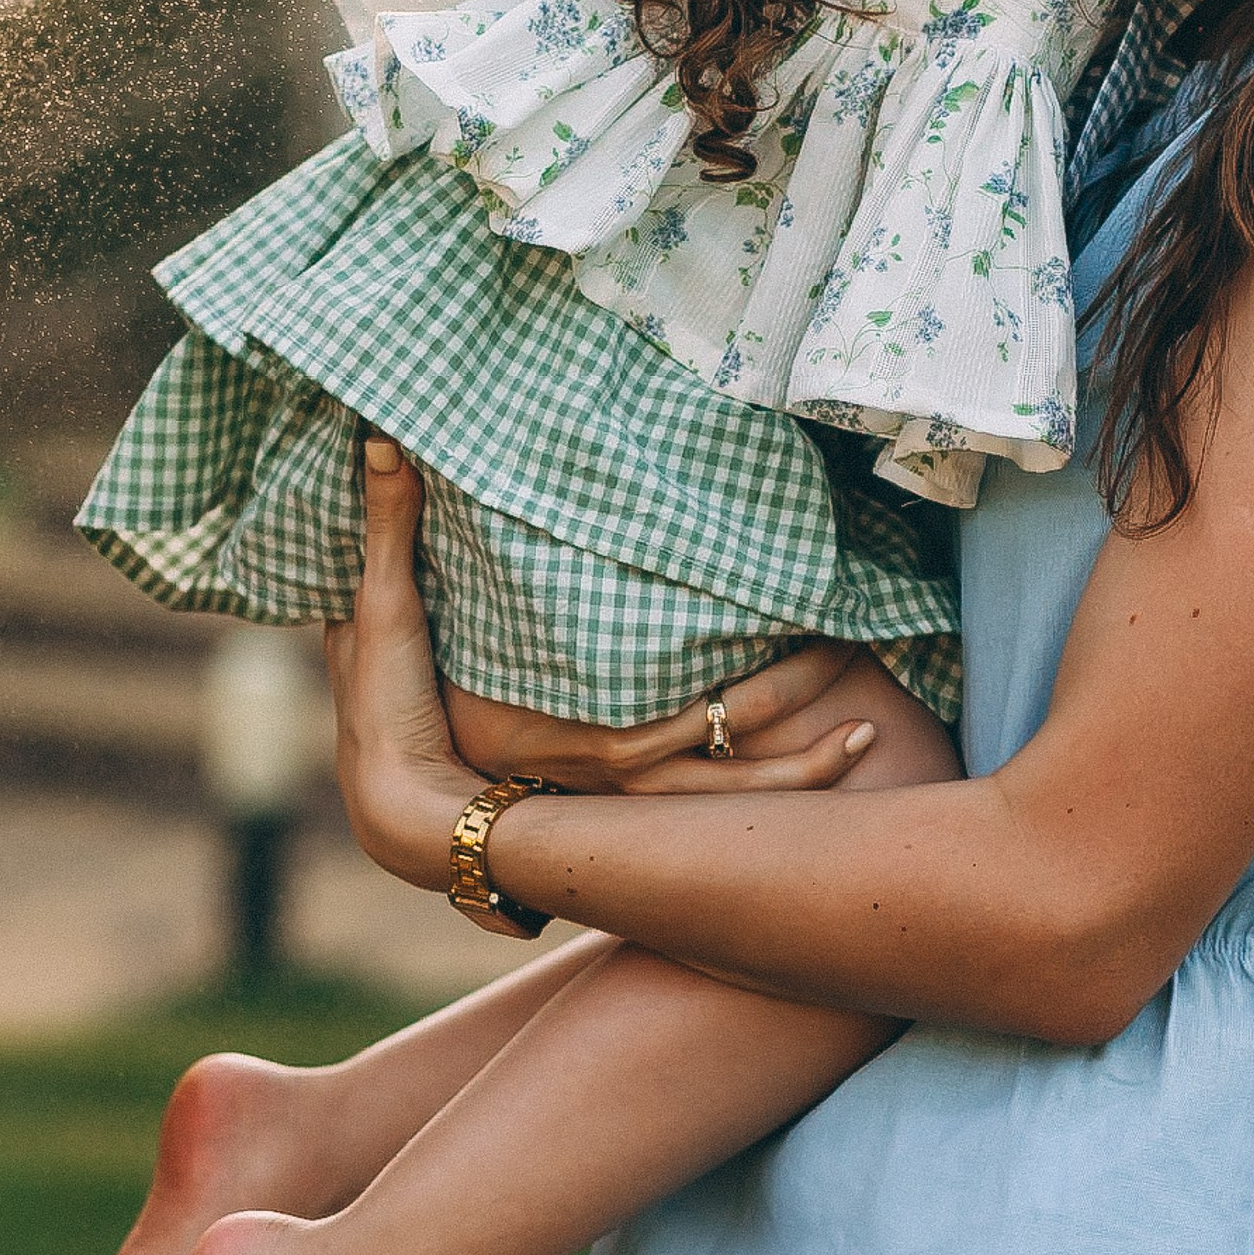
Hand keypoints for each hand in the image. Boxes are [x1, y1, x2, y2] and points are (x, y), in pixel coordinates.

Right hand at [331, 442, 880, 897]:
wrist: (386, 815)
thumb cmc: (387, 713)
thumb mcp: (383, 615)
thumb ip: (392, 524)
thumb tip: (383, 437)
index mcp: (579, 727)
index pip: (691, 708)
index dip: (761, 670)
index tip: (824, 620)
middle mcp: (611, 775)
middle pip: (730, 751)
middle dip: (801, 715)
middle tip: (871, 669)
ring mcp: (617, 804)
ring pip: (729, 803)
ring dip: (800, 775)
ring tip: (871, 738)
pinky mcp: (615, 812)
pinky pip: (705, 817)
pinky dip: (760, 797)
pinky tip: (813, 772)